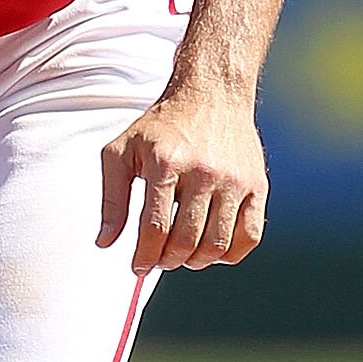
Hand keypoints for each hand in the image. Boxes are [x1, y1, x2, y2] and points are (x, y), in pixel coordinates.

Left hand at [97, 89, 267, 273]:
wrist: (212, 94)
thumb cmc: (161, 126)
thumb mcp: (123, 151)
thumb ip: (112, 198)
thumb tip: (104, 243)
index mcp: (166, 163)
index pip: (155, 227)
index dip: (144, 257)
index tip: (138, 267)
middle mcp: (203, 171)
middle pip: (186, 241)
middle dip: (167, 261)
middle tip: (160, 260)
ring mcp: (235, 180)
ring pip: (217, 244)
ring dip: (196, 262)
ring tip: (183, 255)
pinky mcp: (258, 185)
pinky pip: (249, 237)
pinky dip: (229, 255)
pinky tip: (212, 248)